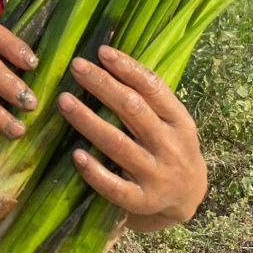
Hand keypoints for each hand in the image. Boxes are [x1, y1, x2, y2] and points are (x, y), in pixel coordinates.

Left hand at [57, 46, 206, 231]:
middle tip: (76, 66)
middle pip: (133, 110)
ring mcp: (157, 175)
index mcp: (180, 121)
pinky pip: (115, 187)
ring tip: (64, 101)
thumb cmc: (169, 148)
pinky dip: (94, 171)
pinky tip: (76, 155)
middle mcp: (171, 146)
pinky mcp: (142, 201)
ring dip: (88, 121)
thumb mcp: (171, 123)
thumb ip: (147, 99)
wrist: (188, 199)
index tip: (101, 51)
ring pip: (118, 144)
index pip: (154, 88)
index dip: (128, 68)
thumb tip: (107, 61)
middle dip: (103, 85)